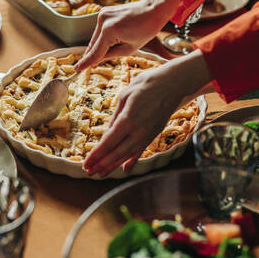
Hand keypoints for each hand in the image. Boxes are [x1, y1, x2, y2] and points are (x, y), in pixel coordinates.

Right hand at [75, 0, 180, 70]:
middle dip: (94, 55)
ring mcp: (102, 14)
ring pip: (95, 37)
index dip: (87, 62)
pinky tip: (113, 39)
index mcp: (110, 31)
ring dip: (100, 45)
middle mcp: (103, 21)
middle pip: (93, 44)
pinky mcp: (104, 12)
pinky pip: (99, 30)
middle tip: (91, 66)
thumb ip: (111, 55)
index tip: (77, 69)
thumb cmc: (146, 29)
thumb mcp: (130, 48)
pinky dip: (103, 37)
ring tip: (116, 46)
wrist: (152, 9)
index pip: (96, 51)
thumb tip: (97, 60)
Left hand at [83, 50, 213, 176]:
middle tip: (88, 172)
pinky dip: (132, 161)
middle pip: (116, 153)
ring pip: (127, 155)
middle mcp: (138, 131)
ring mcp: (147, 135)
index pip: (108, 143)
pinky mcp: (153, 134)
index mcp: (128, 120)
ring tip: (101, 174)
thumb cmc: (146, 84)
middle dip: (101, 164)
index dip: (96, 155)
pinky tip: (125, 170)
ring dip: (113, 166)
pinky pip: (140, 151)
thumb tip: (108, 132)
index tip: (86, 163)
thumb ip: (116, 117)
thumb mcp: (124, 96)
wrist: (173, 83)